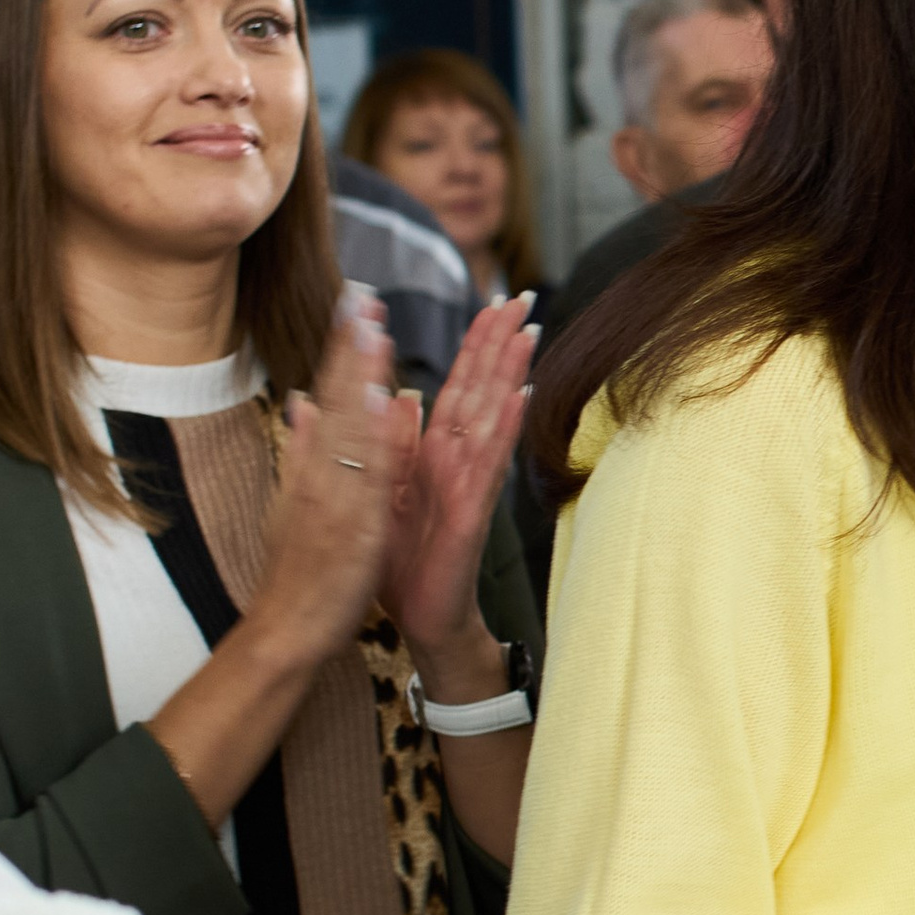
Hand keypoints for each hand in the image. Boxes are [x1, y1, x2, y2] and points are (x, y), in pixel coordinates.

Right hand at [245, 298, 414, 670]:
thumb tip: (300, 399)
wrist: (286, 628)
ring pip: (349, 427)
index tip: (354, 304)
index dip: (342, 350)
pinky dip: (375, 436)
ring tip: (371, 330)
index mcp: (314, 467)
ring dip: (360, 376)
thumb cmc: (298, 569)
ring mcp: (333, 495)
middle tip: (360, 296)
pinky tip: (383, 401)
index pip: (329, 397)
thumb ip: (304, 449)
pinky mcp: (352, 523)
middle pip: (335, 400)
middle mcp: (320, 473)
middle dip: (348, 347)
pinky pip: (368, 474)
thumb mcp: (297, 501)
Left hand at [383, 296, 537, 671]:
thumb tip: (400, 394)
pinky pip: (488, 466)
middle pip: (483, 390)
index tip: (492, 301)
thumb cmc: (405, 560)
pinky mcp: (470, 513)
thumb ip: (394, 442)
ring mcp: (469, 485)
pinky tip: (520, 399)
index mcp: (434, 453)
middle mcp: (458, 461)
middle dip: (501, 343)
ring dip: (510, 376)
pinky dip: (504, 431)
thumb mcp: (386, 491)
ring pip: (492, 419)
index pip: (459, 386)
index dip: (476, 344)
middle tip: (524, 297)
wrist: (417, 618)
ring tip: (528, 334)